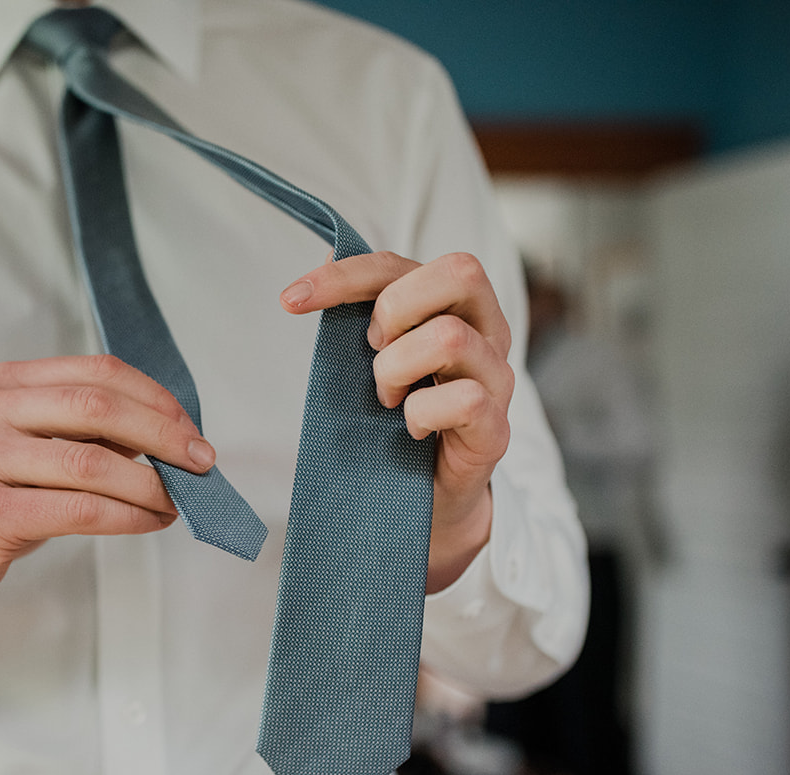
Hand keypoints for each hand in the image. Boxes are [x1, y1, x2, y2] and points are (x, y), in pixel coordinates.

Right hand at [0, 354, 215, 676]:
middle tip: (202, 463)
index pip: (96, 373)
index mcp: (4, 384)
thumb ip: (82, 434)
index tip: (192, 429)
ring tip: (178, 502)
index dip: (156, 397)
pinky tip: (150, 521)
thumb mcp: (25, 449)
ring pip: (94, 463)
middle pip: (98, 407)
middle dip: (164, 435)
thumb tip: (169, 436)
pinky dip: (128, 516)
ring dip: (151, 485)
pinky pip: (80, 509)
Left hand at [279, 251, 514, 592]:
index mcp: (456, 306)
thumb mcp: (374, 357)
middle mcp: (488, 333)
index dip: (344, 275)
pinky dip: (421, 414)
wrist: (428, 497)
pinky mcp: (496, 428)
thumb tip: (323, 261)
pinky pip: (463, 399)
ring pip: (450, 337)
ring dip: (397, 369)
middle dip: (395, 309)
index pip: (401, 264)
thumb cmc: (399, 418)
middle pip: (460, 272)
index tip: (291, 300)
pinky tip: (411, 430)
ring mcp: (498, 379)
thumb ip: (362, 313)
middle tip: (373, 351)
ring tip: (387, 399)